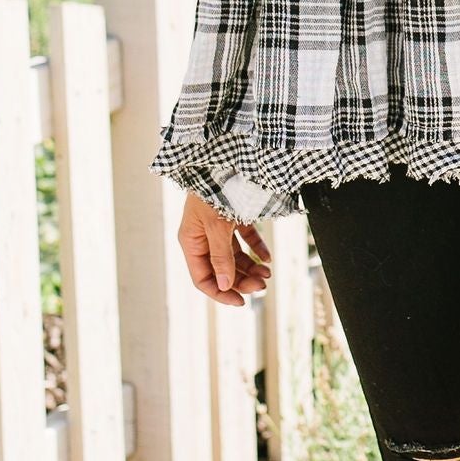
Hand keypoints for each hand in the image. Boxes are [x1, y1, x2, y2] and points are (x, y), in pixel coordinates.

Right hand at [179, 190, 271, 305]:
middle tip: (262, 285)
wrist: (222, 158)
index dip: (220, 292)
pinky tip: (267, 257)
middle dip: (241, 279)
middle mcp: (203, 237)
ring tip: (267, 273)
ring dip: (250, 267)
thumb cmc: (214, 190)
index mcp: (191, 242)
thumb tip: (224, 285)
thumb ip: (221, 256)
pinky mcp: (232, 217)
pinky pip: (244, 239)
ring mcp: (218, 227)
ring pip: (234, 256)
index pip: (203, 278)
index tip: (241, 302)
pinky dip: (256, 248)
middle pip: (221, 269)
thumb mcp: (216, 226)